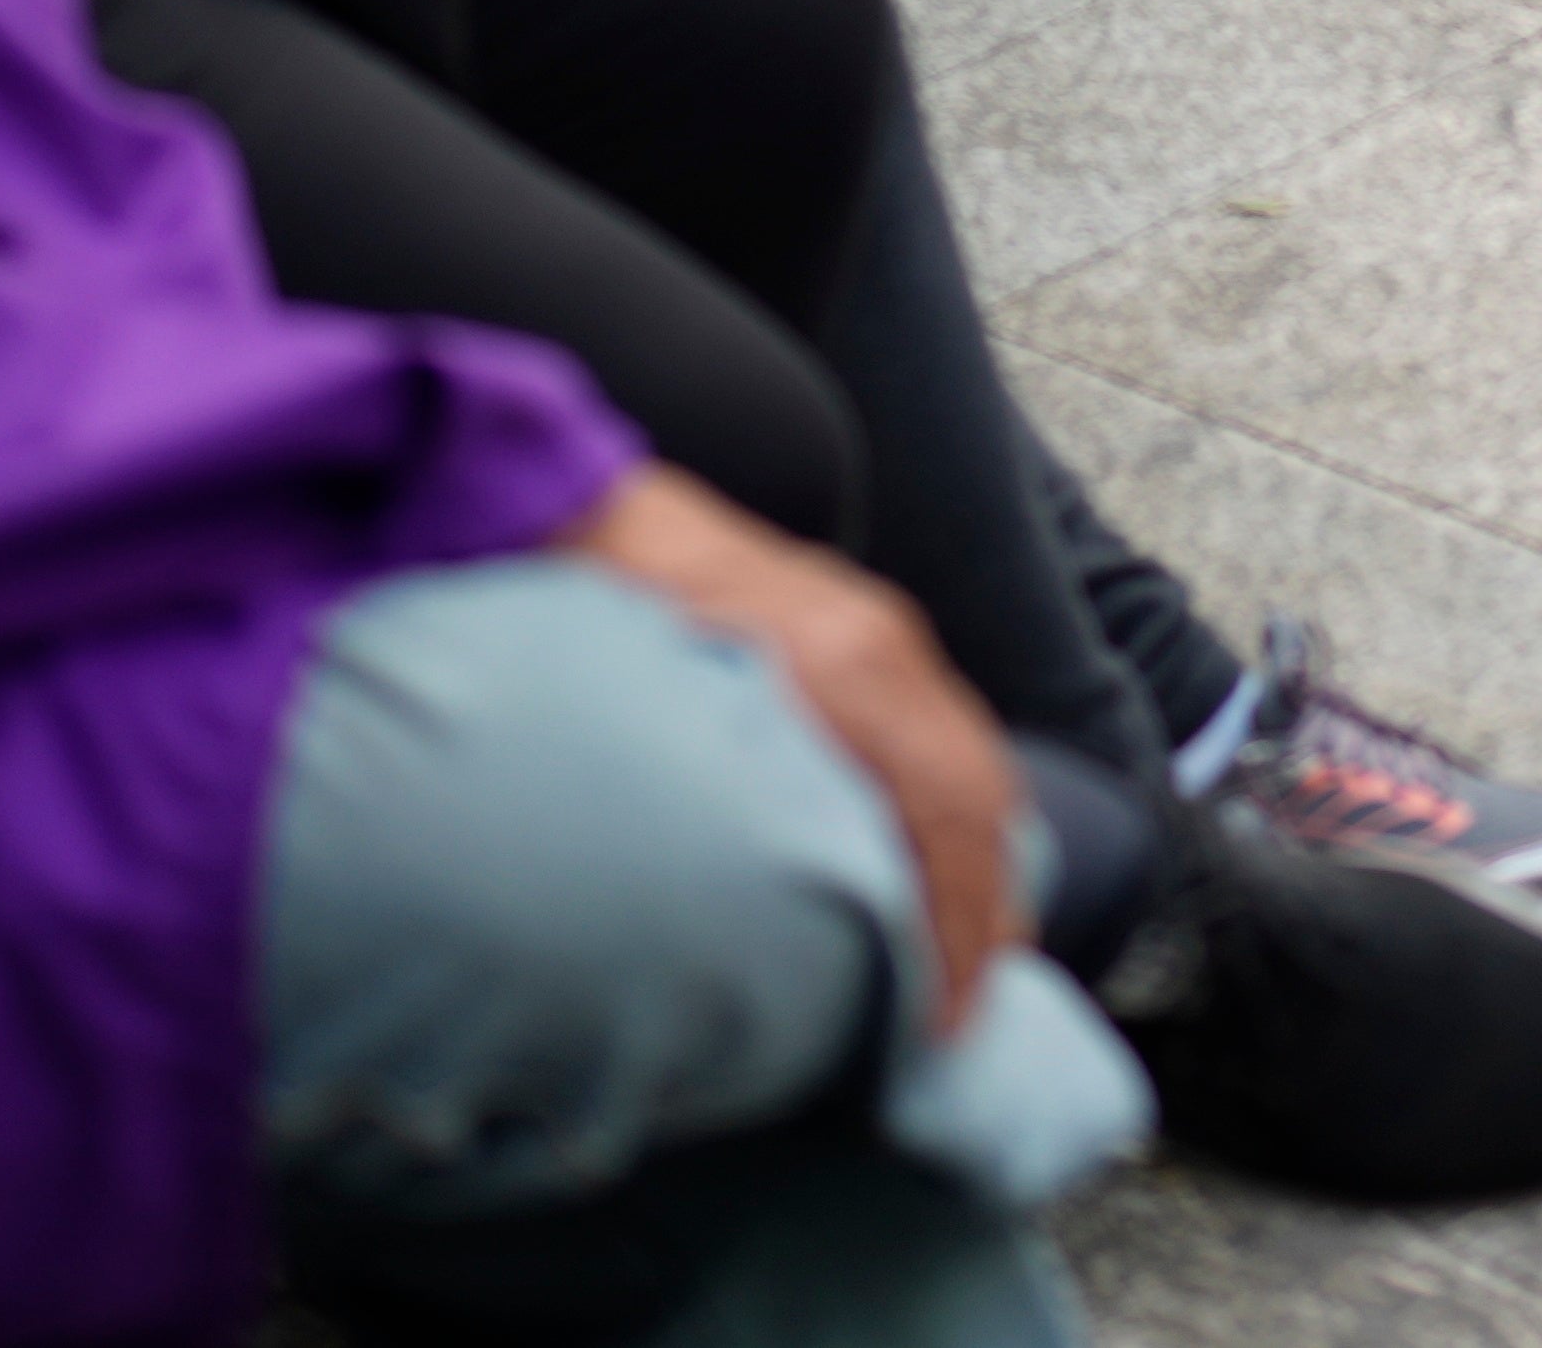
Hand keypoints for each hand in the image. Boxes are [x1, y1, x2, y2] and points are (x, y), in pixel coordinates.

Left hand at [560, 466, 1015, 1037]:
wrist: (551, 514)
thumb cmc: (592, 629)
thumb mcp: (659, 736)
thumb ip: (739, 824)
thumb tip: (777, 946)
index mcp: (846, 667)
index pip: (951, 815)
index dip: (956, 932)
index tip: (936, 1028)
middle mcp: (878, 642)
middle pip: (981, 790)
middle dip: (990, 909)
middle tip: (967, 1011)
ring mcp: (870, 624)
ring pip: (970, 757)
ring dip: (980, 861)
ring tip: (964, 954)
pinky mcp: (850, 623)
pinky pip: (937, 728)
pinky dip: (950, 810)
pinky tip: (927, 865)